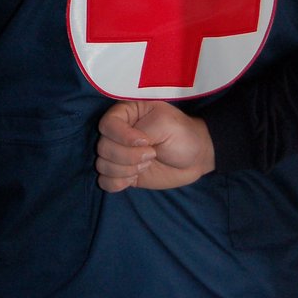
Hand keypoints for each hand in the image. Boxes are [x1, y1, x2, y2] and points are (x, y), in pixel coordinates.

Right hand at [96, 99, 214, 192]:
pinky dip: (117, 183)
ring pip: (102, 165)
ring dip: (125, 170)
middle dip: (128, 156)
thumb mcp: (165, 124)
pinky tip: (134, 178)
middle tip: (152, 155)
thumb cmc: (181, 134)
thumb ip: (142, 130)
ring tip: (147, 165)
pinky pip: (104, 181)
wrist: (195, 157)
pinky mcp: (121, 173)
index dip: (122, 137)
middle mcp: (117, 134)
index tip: (146, 142)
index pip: (107, 124)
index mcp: (125, 114)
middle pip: (103, 147)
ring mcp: (118, 154)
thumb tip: (127, 146)